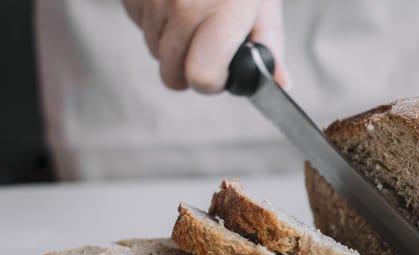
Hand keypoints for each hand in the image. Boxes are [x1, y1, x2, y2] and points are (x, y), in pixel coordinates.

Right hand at [121, 0, 289, 92]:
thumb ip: (269, 41)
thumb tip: (280, 81)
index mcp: (222, 12)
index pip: (201, 77)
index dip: (213, 81)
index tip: (222, 71)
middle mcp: (182, 5)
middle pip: (171, 74)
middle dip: (190, 68)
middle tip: (208, 48)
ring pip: (152, 49)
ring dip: (171, 43)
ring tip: (193, 15)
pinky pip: (137, 23)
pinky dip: (154, 20)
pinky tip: (172, 1)